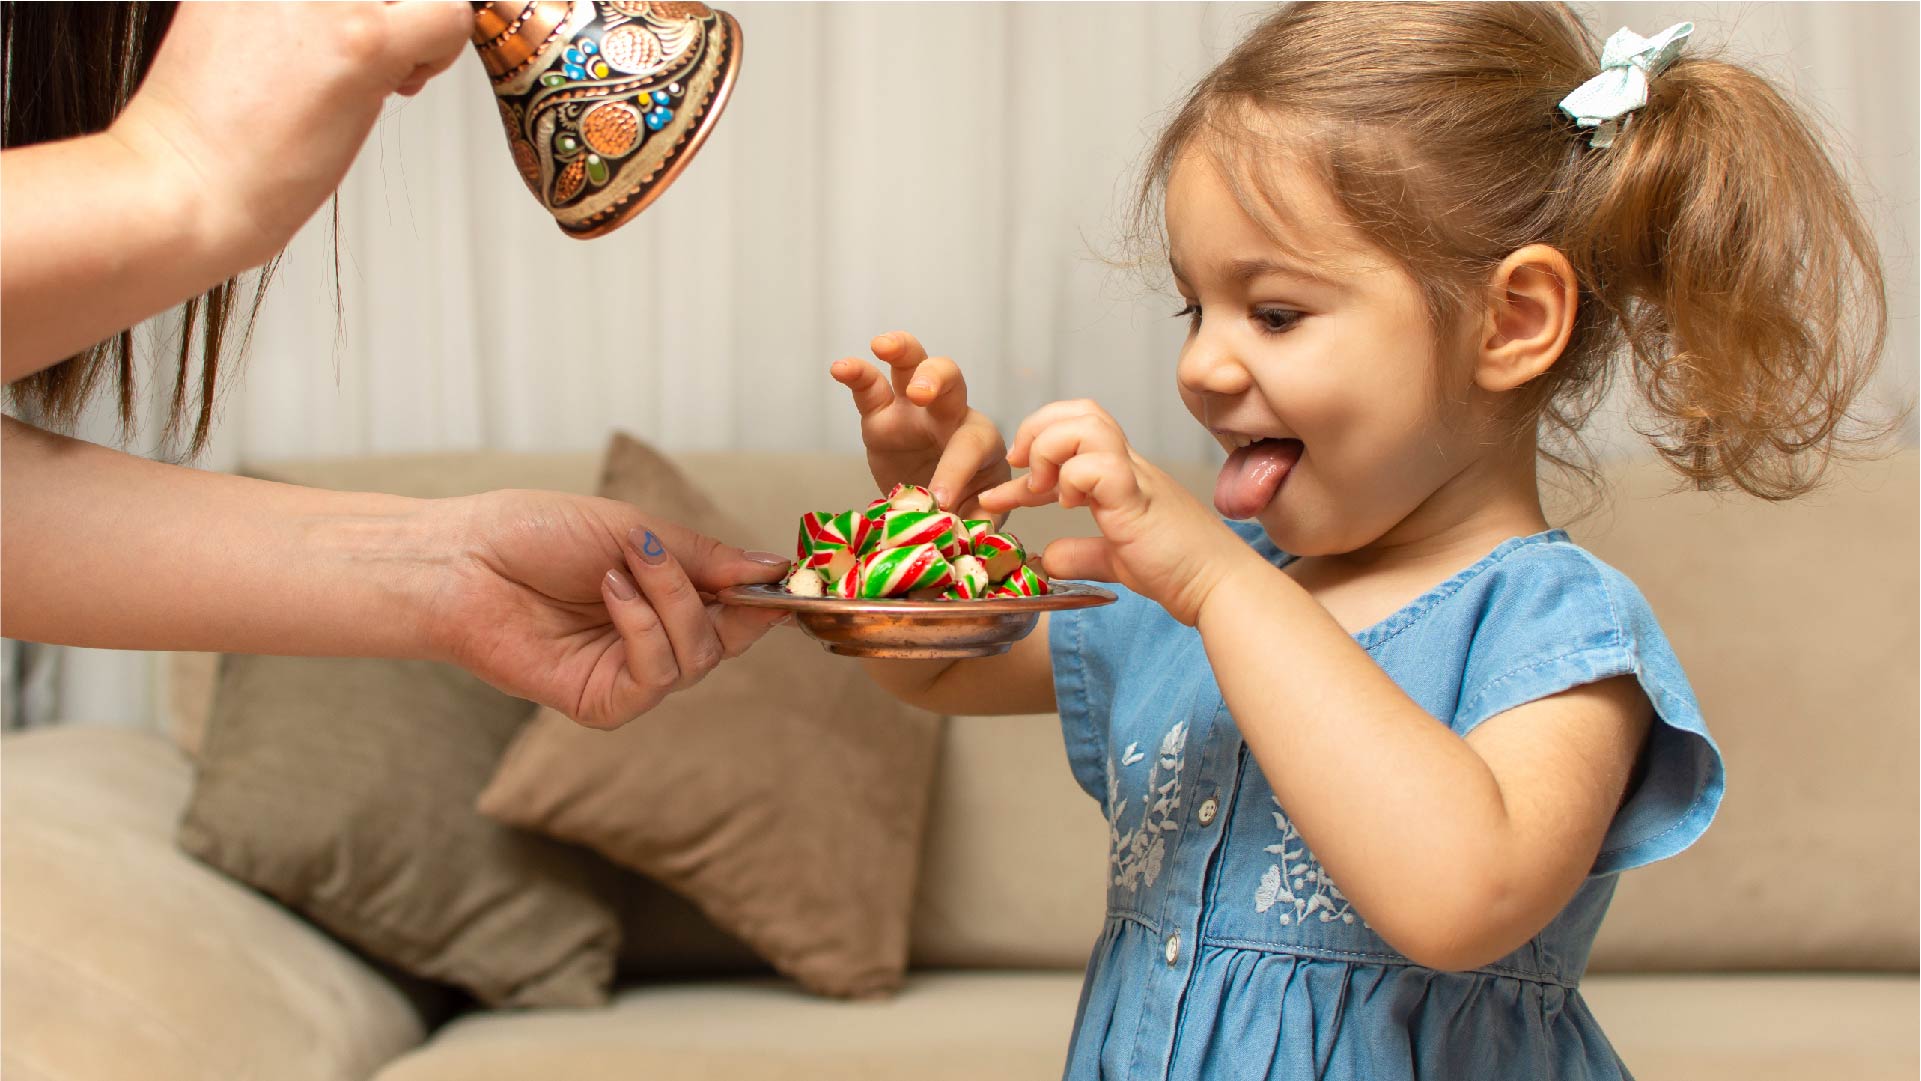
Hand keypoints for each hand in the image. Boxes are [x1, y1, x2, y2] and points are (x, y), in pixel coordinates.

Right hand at [109, 1, 471, 265]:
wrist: (179, 185)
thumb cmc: (207, 134)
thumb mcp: (234, 29)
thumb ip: (291, 10)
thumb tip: (346, 11)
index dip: (360, 4)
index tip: (335, 36)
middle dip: (387, 12)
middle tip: (363, 61)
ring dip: (414, 30)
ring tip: (376, 78)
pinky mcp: (361, 39)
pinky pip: (449, 15)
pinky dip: (442, 48)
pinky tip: (400, 86)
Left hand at [427, 489, 791, 728]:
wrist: (463, 558)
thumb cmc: (537, 534)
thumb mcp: (635, 530)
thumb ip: (706, 558)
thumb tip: (775, 568)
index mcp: (664, 600)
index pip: (737, 614)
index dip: (765, 600)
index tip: (787, 579)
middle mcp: (651, 642)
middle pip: (726, 642)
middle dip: (710, 595)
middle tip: (666, 557)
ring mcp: (627, 675)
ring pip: (696, 660)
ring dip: (669, 604)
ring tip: (620, 568)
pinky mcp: (601, 703)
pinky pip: (656, 677)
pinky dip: (644, 629)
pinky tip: (610, 594)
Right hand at [830, 331, 1010, 517]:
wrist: (935, 507)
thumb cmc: (964, 504)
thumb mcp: (977, 517)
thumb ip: (978, 522)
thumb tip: (969, 533)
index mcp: (980, 442)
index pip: (969, 445)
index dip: (955, 470)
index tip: (940, 500)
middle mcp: (949, 416)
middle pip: (951, 380)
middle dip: (937, 379)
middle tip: (921, 393)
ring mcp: (912, 409)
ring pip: (913, 364)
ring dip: (902, 351)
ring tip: (883, 345)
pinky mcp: (880, 415)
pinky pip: (869, 388)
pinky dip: (856, 374)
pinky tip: (840, 367)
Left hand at [978, 399, 1262, 624]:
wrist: (1218, 587)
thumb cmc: (1179, 571)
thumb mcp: (1117, 561)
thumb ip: (1082, 554)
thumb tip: (1048, 559)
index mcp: (1122, 476)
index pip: (1068, 445)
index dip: (1025, 466)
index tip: (996, 497)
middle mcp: (1128, 466)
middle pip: (1080, 410)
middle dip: (1036, 430)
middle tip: (1020, 470)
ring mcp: (1135, 476)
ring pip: (1086, 423)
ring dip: (1051, 448)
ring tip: (1044, 487)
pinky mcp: (1138, 496)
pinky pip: (1099, 463)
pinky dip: (1073, 477)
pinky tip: (1070, 504)